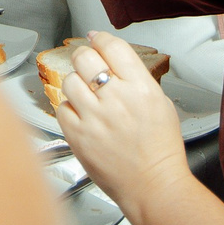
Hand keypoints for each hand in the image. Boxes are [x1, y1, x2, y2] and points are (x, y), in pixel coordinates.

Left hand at [55, 32, 189, 216]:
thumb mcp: (161, 104)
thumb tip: (115, 62)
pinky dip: (69, 109)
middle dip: (84, 57)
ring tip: (85, 94)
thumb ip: (137, 80)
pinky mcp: (78, 136)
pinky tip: (81, 116)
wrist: (154, 186)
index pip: (113, 47)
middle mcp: (116, 99)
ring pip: (70, 81)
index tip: (95, 38)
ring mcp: (95, 118)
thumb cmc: (160, 151)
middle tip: (85, 63)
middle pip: (86, 58)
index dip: (100, 38)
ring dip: (76, 83)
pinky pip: (62, 108)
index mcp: (141, 88)